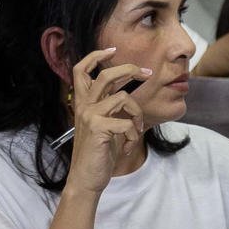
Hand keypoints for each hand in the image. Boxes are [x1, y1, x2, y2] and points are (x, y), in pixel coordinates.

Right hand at [65, 47, 149, 198]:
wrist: (86, 178)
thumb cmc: (99, 152)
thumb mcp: (105, 124)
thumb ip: (112, 107)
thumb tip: (128, 89)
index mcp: (84, 103)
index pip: (81, 71)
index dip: (96, 56)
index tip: (114, 50)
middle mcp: (83, 106)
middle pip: (105, 74)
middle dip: (128, 69)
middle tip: (147, 73)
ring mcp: (89, 116)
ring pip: (123, 98)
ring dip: (137, 113)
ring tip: (136, 129)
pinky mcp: (97, 129)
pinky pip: (127, 123)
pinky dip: (133, 134)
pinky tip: (128, 145)